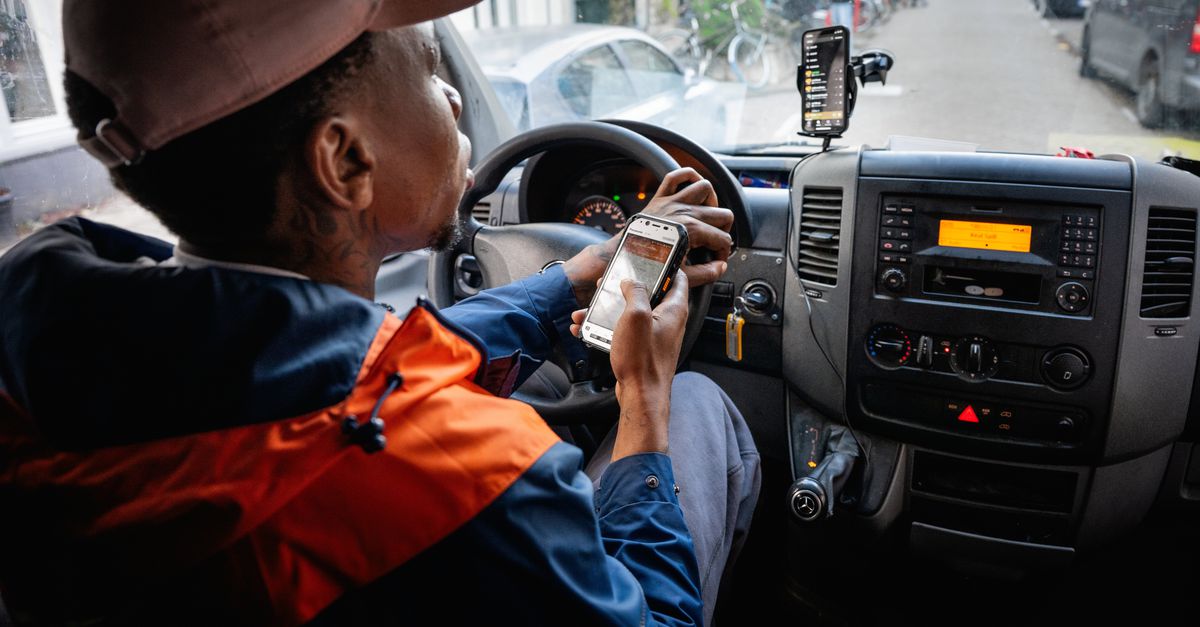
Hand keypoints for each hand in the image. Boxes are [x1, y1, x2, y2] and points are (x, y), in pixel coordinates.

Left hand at [561, 167, 733, 306]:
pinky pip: (676, 176)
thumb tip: (720, 267)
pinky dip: (687, 176)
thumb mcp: (680, 275)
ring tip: (707, 214)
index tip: (717, 259)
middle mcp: (684, 212)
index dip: (724, 252)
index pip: (723, 239)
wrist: (622, 258)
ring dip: (711, 200)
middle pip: (722, 214)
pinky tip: (691, 186)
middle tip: (715, 240)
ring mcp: (672, 202)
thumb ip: (706, 273)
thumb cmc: (647, 266)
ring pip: (705, 188)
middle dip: (724, 229)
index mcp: (691, 231)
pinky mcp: (660, 197)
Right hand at [570, 271, 688, 459]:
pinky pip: (626, 330)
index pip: (678, 277)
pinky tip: (589, 329)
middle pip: (650, 293)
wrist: (641, 396)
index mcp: (674, 309)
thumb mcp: (636, 316)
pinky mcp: (643, 347)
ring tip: (589, 310)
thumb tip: (632, 281)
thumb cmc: (643, 361)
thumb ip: (636, 292)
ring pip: (633, 312)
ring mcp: (656, 335)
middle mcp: (669, 320)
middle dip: (626, 287)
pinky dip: (608, 327)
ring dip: (610, 309)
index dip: (664, 265)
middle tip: (609, 284)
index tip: (648, 259)